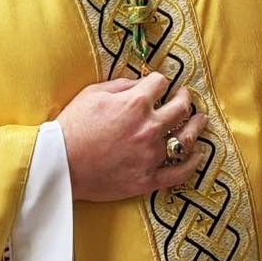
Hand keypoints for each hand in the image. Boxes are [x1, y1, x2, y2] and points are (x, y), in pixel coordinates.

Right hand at [57, 72, 206, 202]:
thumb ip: (122, 85)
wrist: (60, 163)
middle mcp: (149, 127)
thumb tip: (141, 83)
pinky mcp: (147, 179)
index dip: (160, 81)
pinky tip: (198, 154)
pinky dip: (192, 163)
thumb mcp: (94, 93)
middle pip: (180, 108)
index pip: (161, 83)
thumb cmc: (73, 124)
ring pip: (186, 139)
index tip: (159, 84)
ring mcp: (150, 155)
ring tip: (201, 120)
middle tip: (187, 96)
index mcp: (135, 103)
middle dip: (186, 98)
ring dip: (197, 126)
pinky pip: (179, 172)